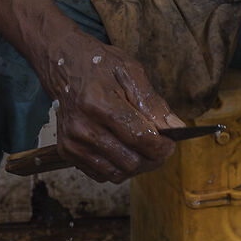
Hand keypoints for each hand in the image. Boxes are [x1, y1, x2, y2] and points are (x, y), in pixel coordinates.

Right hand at [42, 41, 177, 181]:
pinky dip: (118, 167)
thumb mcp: (132, 73)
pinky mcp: (67, 152)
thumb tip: (176, 128)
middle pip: (131, 161)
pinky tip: (122, 149)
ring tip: (142, 148)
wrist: (64, 68)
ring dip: (136, 165)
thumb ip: (154, 103)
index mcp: (98, 103)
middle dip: (153, 158)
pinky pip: (102, 174)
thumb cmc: (99, 66)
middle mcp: (82, 127)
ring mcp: (72, 142)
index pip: (140, 138)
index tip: (169, 142)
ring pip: (117, 174)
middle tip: (159, 146)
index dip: (162, 146)